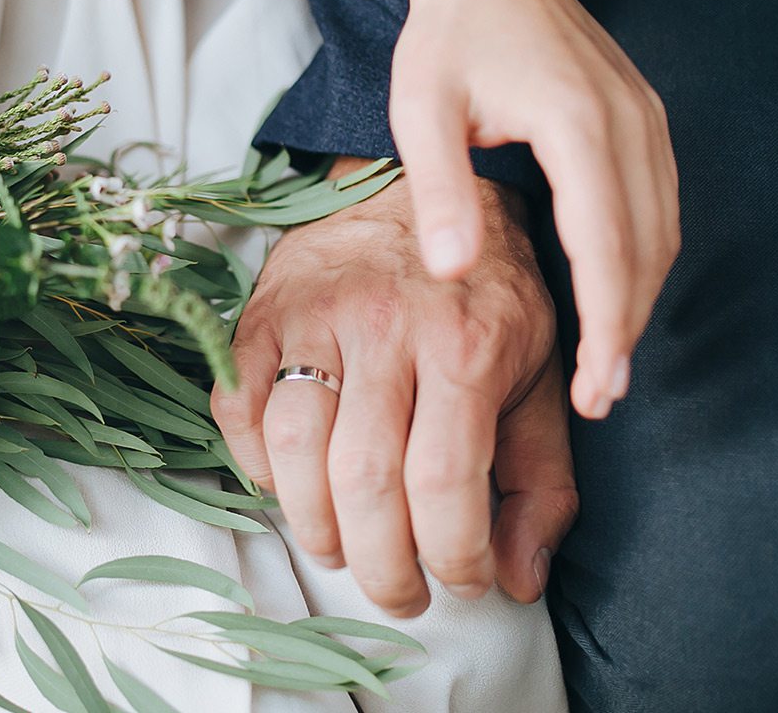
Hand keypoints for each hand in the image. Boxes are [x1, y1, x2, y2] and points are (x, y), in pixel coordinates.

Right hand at [219, 172, 577, 612]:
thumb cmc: (485, 293)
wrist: (423, 184)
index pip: (446, 483)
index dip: (453, 556)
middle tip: (399, 593)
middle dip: (381, 566)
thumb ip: (540, 479)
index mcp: (467, 343)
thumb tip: (521, 578)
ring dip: (315, 526)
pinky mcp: (261, 311)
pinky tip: (290, 485)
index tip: (465, 582)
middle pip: (365, 482)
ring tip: (342, 549)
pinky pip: (237, 408)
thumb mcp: (539, 374)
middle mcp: (386, 326)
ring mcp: (314, 316)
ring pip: (294, 451)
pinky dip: (255, 465)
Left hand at [392, 0, 678, 418]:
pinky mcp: (644, 116)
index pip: (606, 244)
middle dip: (628, 329)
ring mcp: (646, 115)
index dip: (607, 323)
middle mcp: (629, 119)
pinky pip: (660, 203)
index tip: (596, 387)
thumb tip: (452, 272)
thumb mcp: (420, 109)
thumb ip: (440, 189)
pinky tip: (616, 296)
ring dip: (641, 299)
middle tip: (600, 397)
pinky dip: (644, 258)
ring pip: (663, 230)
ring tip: (608, 364)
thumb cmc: (445, 34)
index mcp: (577, 120)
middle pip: (647, 248)